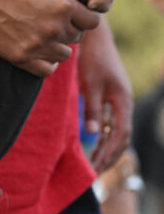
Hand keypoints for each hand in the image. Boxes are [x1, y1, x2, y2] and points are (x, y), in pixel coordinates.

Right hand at [0, 0, 101, 77]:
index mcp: (65, 5)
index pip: (92, 22)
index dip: (85, 18)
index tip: (76, 15)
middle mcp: (54, 28)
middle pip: (77, 38)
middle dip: (70, 30)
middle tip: (56, 24)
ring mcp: (38, 45)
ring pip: (63, 55)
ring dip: (58, 47)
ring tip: (46, 38)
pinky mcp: (21, 58)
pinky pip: (46, 70)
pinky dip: (47, 64)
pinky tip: (41, 54)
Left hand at [77, 19, 132, 172]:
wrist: (94, 40)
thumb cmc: (92, 60)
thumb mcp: (90, 85)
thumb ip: (92, 109)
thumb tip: (92, 133)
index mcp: (123, 101)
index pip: (121, 133)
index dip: (110, 152)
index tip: (98, 166)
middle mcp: (123, 104)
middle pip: (121, 137)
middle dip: (110, 156)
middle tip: (96, 174)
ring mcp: (117, 103)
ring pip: (115, 133)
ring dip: (106, 150)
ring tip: (94, 166)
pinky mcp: (109, 101)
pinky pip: (109, 125)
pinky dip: (102, 138)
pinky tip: (94, 149)